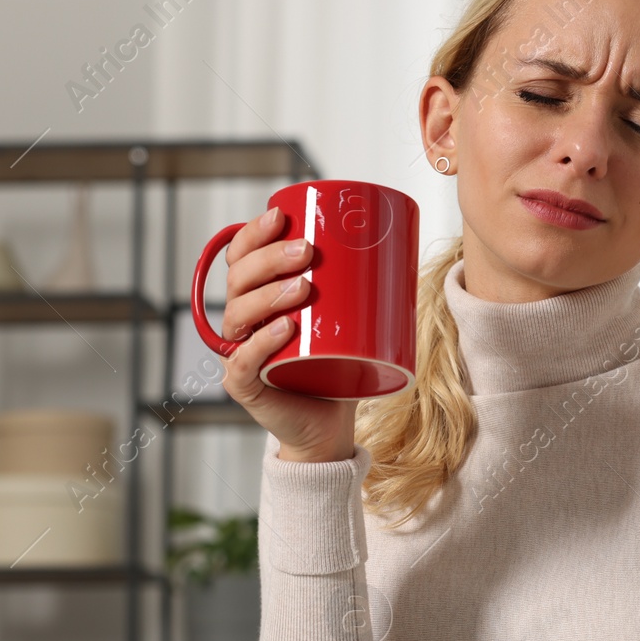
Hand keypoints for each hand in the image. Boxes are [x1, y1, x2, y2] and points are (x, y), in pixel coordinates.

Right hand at [220, 206, 358, 461]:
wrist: (330, 424)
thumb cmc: (337, 367)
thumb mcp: (346, 319)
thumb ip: (356, 287)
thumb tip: (401, 246)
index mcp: (257, 297)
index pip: (241, 256)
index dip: (254, 233)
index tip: (281, 215)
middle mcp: (241, 322)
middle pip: (238, 279)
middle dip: (269, 259)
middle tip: (306, 252)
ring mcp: (238, 353)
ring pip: (238, 314)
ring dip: (268, 295)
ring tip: (303, 288)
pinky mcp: (243, 385)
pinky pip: (243, 361)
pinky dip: (261, 343)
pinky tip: (283, 328)